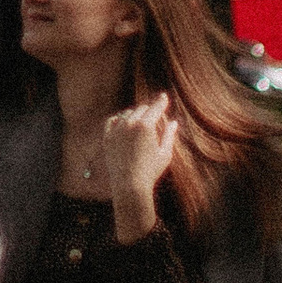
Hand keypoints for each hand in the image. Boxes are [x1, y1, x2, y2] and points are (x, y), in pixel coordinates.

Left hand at [100, 95, 176, 238]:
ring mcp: (117, 128)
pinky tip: (124, 124)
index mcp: (146, 125)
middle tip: (154, 117)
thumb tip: (174, 122)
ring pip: (127, 113)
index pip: (155, 107)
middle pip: (142, 109)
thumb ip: (169, 135)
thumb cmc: (151, 171)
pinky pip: (113, 120)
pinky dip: (119, 119)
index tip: (164, 96)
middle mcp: (130, 122)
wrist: (130, 185)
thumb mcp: (165, 153)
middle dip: (149, 111)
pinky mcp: (107, 136)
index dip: (161, 101)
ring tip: (141, 124)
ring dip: (135, 115)